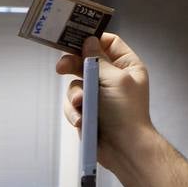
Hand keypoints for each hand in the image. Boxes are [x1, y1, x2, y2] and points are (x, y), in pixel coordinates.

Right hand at [55, 33, 153, 169]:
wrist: (124, 149)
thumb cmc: (126, 113)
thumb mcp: (115, 79)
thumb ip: (97, 60)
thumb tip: (89, 41)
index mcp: (126, 67)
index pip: (108, 44)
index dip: (92, 40)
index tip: (74, 37)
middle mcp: (111, 79)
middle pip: (85, 62)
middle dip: (73, 66)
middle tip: (60, 67)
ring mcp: (98, 96)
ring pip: (75, 85)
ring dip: (75, 96)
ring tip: (81, 106)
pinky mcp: (87, 112)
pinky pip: (72, 105)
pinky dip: (75, 112)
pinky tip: (82, 120)